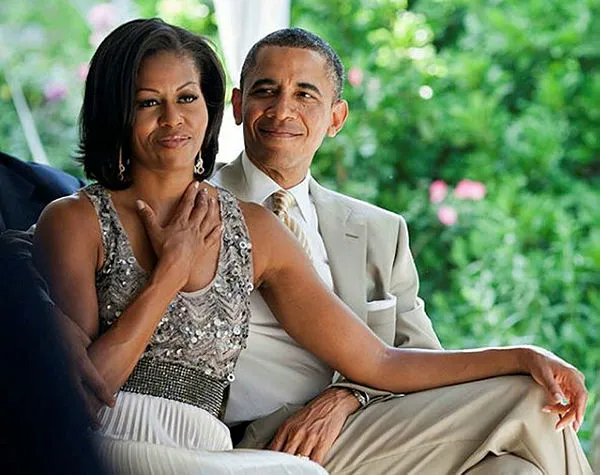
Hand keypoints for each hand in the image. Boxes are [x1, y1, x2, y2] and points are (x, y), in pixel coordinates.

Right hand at [54, 305, 114, 425]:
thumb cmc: (68, 329)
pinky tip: (67, 411)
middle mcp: (69, 371)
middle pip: (81, 398)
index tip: (112, 404)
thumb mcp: (84, 341)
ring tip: (82, 424)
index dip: (105, 396)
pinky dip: (64, 403)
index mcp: (81, 362)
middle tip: (98, 425)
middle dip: (90, 413)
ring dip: (76, 412)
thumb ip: (92, 355)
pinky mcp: (49, 374)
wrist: (47, 322)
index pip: (97, 383)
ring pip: (69, 398)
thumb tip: (97, 364)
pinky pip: (59, 392)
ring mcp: (57, 374)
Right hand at [136, 181, 220, 288]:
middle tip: (205, 191)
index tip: (195, 184)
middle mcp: (192, 227)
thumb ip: (147, 216)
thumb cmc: (164, 251)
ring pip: (209, 220)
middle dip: (203, 198)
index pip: (187, 203)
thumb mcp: (153, 232)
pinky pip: (213, 237)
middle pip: (200, 209)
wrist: (175, 267)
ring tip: (214, 202)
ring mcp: (200, 237)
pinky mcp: (203, 247)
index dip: (191, 192)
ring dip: (212, 209)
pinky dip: (217, 231)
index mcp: (180, 222)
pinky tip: (221, 225)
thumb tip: (140, 203)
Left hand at [268, 388, 359, 463]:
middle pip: (284, 457)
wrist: (332, 402)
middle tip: (284, 469)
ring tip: (297, 470)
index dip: (271, 461)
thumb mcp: (293, 421)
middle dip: (284, 465)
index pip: (273, 449)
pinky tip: (310, 469)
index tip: (273, 466)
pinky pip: (315, 462)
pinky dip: (312, 469)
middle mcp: (296, 433)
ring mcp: (309, 438)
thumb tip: (273, 451)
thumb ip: (283, 436)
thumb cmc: (313, 412)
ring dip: (298, 468)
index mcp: (286, 428)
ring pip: (299, 461)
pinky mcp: (322, 442)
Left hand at [521, 346, 587, 431]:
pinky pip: (568, 403)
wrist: (534, 358)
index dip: (580, 409)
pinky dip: (560, 408)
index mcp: (573, 375)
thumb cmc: (539, 363)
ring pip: (574, 405)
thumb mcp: (543, 374)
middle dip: (570, 416)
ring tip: (548, 413)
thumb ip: (552, 386)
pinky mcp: (567, 390)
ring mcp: (572, 386)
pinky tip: (551, 410)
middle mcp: (576, 381)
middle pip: (578, 402)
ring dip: (563, 413)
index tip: (577, 421)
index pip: (582, 394)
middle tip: (559, 426)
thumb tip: (559, 400)